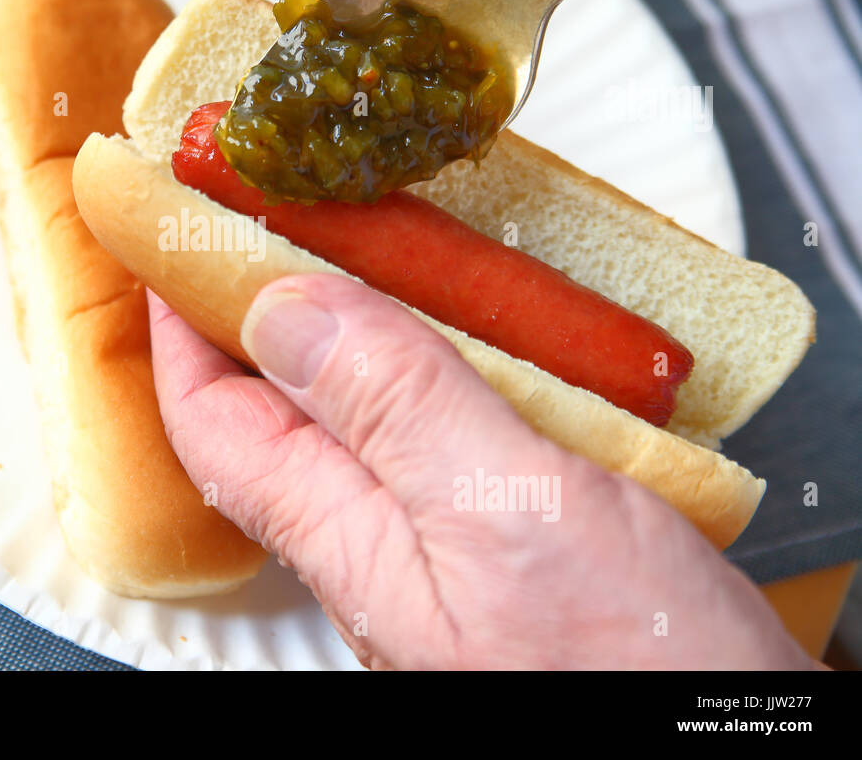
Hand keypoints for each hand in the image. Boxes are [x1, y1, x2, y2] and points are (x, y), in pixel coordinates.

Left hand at [148, 274, 817, 668]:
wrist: (744, 759)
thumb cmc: (623, 673)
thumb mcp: (503, 511)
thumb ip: (392, 408)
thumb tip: (278, 309)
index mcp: (347, 536)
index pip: (213, 418)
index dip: (183, 324)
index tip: (181, 232)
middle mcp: (381, 541)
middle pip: (278, 410)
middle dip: (261, 311)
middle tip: (278, 219)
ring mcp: (447, 542)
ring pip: (366, 414)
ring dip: (360, 329)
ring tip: (376, 256)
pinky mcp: (515, 539)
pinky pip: (445, 434)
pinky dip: (449, 366)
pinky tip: (487, 340)